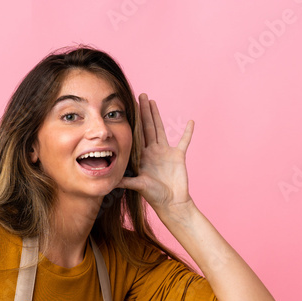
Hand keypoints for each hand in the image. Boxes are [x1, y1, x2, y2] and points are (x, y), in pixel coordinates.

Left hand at [118, 93, 194, 217]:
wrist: (171, 203)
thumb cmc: (154, 196)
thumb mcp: (138, 186)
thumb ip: (126, 181)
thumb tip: (110, 180)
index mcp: (143, 156)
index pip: (137, 134)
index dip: (133, 121)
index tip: (129, 107)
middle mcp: (153, 151)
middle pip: (148, 127)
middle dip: (144, 111)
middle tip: (141, 95)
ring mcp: (166, 152)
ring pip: (161, 129)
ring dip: (157, 116)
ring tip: (153, 102)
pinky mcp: (179, 156)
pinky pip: (184, 141)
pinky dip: (188, 133)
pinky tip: (190, 122)